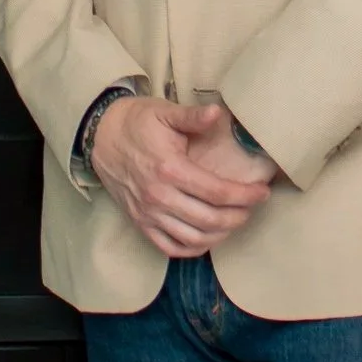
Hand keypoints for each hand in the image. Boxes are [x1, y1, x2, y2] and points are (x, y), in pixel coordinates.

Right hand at [90, 98, 271, 259]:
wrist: (100, 136)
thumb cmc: (136, 122)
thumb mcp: (165, 112)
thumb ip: (194, 116)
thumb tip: (219, 113)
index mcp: (170, 168)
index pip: (217, 191)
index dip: (244, 195)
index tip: (262, 192)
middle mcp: (158, 196)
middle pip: (210, 219)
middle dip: (238, 216)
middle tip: (252, 207)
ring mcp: (148, 213)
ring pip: (193, 238)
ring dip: (220, 234)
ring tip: (235, 220)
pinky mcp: (139, 222)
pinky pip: (170, 247)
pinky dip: (193, 248)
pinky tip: (208, 238)